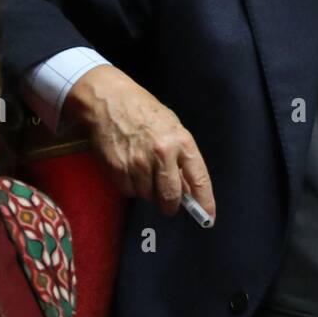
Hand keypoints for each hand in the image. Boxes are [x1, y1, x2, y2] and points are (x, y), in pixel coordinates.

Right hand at [63, 64, 215, 220]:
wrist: (109, 99)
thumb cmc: (144, 111)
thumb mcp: (172, 127)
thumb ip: (181, 157)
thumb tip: (188, 189)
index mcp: (181, 141)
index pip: (199, 179)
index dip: (204, 201)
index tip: (208, 217)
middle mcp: (162, 153)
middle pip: (171, 196)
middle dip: (171, 205)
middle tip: (169, 205)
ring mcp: (138, 162)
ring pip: (148, 195)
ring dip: (148, 191)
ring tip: (144, 170)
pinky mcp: (118, 168)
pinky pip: (129, 191)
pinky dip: (131, 186)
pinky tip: (130, 168)